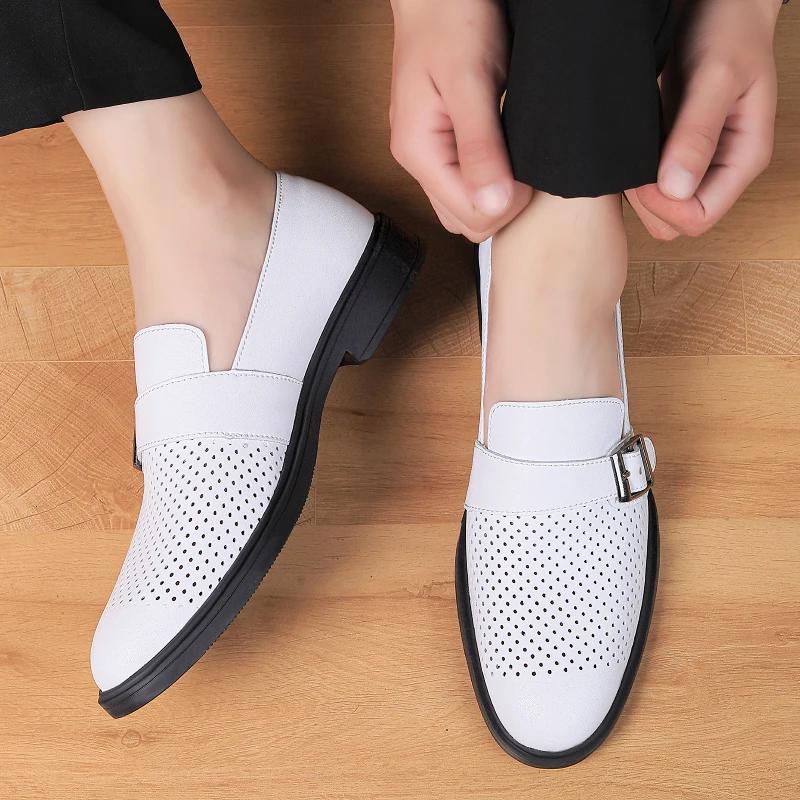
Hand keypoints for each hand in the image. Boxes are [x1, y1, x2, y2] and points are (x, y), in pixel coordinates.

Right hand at [389, 0, 531, 241]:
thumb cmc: (451, 19)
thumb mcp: (471, 82)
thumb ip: (481, 146)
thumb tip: (495, 204)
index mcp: (418, 152)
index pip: (469, 216)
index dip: (507, 203)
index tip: (528, 170)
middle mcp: (418, 162)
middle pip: (466, 221)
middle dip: (502, 206)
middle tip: (525, 165)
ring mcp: (428, 156)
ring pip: (466, 208)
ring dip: (497, 196)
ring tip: (515, 157)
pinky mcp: (442, 147)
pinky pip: (467, 185)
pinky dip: (491, 180)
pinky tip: (506, 153)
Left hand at [627, 0, 781, 239]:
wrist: (717, 4)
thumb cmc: (727, 29)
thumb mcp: (715, 77)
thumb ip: (696, 134)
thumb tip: (675, 188)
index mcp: (743, 159)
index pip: (700, 218)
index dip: (667, 207)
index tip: (642, 175)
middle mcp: (720, 169)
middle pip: (678, 222)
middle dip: (650, 203)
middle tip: (628, 165)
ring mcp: (696, 164)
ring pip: (661, 208)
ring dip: (638, 192)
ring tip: (627, 154)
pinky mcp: (673, 153)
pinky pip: (649, 185)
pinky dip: (633, 176)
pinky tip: (626, 150)